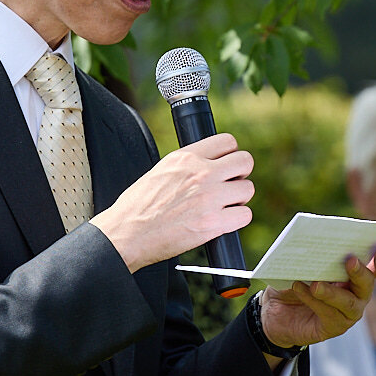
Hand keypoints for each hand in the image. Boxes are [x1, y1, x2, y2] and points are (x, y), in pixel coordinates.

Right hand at [92, 133, 254, 272]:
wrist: (127, 234)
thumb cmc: (139, 207)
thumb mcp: (161, 170)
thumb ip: (188, 165)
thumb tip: (209, 164)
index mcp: (186, 158)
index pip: (227, 141)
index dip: (230, 154)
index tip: (227, 165)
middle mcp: (201, 173)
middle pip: (245, 161)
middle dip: (240, 173)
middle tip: (230, 185)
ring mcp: (209, 198)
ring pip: (248, 189)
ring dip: (239, 198)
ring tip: (223, 206)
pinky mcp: (213, 223)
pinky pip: (244, 215)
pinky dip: (237, 219)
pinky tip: (223, 221)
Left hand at [256, 246, 375, 353]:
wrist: (274, 311)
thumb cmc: (293, 281)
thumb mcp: (300, 266)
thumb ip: (313, 259)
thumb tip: (315, 250)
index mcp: (354, 274)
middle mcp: (357, 294)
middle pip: (367, 284)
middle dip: (360, 272)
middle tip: (350, 260)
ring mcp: (348, 313)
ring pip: (349, 303)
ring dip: (333, 293)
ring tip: (316, 285)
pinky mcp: (333, 327)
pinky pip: (328, 314)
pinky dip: (314, 301)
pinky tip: (299, 288)